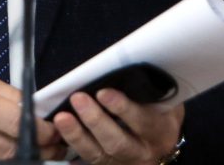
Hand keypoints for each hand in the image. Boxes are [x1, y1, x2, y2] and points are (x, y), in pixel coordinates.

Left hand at [53, 89, 184, 164]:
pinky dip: (72, 151)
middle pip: (117, 142)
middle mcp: (142, 152)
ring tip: (61, 118)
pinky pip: (87, 161)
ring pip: (97, 155)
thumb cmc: (160, 112)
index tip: (103, 92)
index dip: (123, 108)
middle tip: (78, 99)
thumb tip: (127, 69)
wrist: (162, 144)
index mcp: (159, 132)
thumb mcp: (165, 101)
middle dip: (95, 121)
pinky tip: (58, 138)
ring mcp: (122, 163)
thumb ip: (152, 90)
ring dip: (77, 136)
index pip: (142, 121)